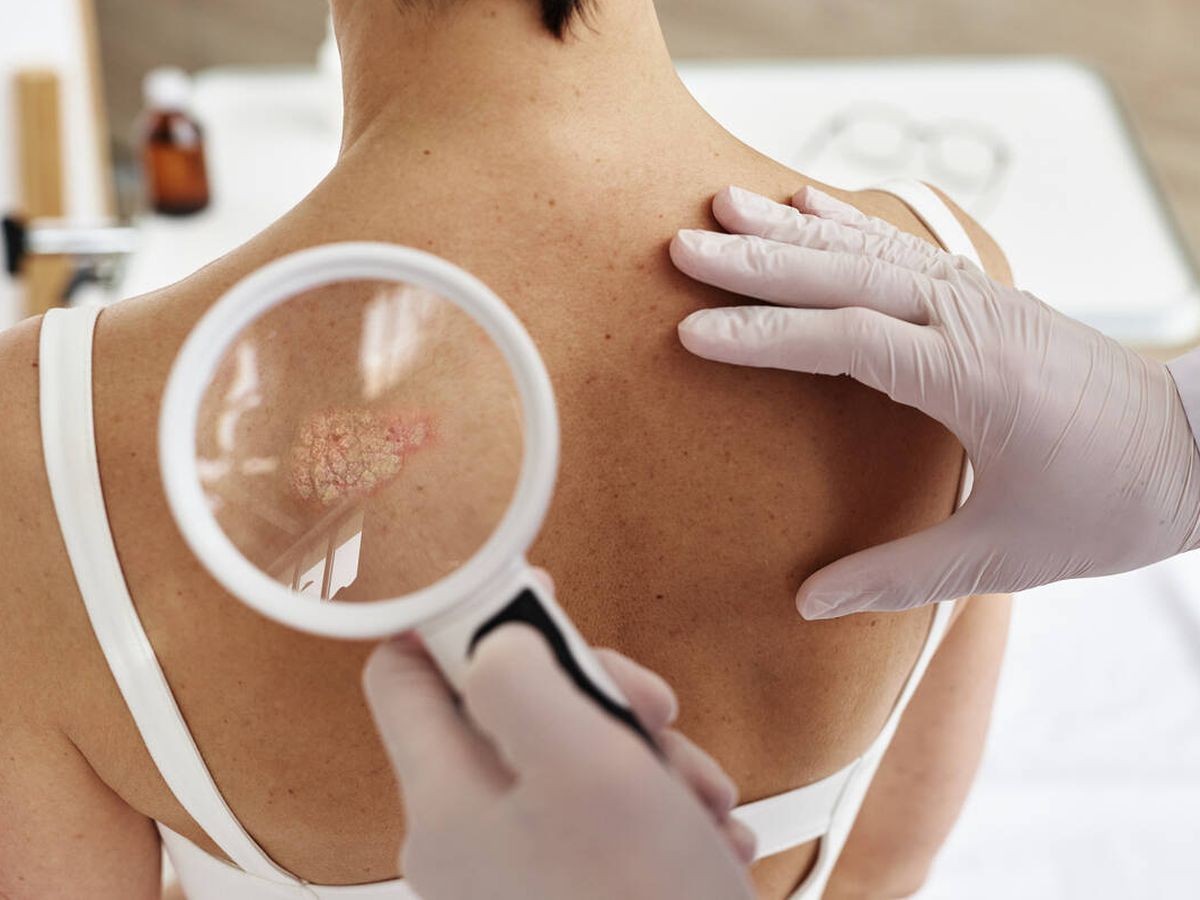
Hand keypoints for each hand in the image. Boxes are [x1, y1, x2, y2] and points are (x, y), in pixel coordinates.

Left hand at [362, 625, 755, 899]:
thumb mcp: (586, 765)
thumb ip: (520, 681)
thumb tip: (496, 639)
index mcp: (446, 802)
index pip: (404, 673)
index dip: (462, 617)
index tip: (537, 597)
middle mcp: (467, 839)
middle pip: (508, 711)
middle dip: (594, 695)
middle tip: (654, 712)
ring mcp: (515, 872)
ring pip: (570, 761)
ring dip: (644, 756)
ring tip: (701, 798)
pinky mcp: (564, 893)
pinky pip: (599, 818)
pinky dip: (655, 809)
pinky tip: (705, 834)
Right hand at [670, 185, 1199, 618]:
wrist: (1198, 452)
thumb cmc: (1107, 505)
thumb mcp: (1004, 556)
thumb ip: (899, 577)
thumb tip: (807, 602)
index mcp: (971, 378)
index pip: (845, 341)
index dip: (764, 336)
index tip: (693, 332)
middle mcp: (972, 322)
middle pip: (845, 277)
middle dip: (758, 260)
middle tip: (682, 244)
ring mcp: (982, 300)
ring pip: (870, 250)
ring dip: (791, 228)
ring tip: (721, 204)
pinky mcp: (988, 298)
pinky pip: (903, 249)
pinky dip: (848, 225)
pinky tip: (806, 204)